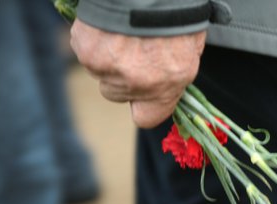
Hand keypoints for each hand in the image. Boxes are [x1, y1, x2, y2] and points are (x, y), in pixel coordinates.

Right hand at [70, 19, 206, 127]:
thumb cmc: (177, 12)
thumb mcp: (191, 49)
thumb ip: (175, 73)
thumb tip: (164, 82)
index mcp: (166, 86)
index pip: (146, 117)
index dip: (143, 105)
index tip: (144, 93)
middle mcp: (135, 83)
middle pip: (116, 93)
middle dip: (122, 76)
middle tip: (133, 47)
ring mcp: (108, 68)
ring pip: (99, 71)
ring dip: (106, 55)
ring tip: (122, 30)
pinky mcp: (86, 49)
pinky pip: (84, 49)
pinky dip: (92, 37)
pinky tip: (108, 22)